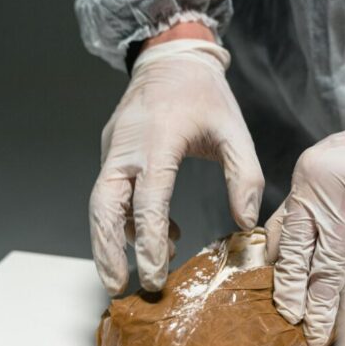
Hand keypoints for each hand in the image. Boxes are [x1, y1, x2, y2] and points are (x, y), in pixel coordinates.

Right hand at [90, 35, 263, 294]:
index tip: (153, 274)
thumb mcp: (234, 130)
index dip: (148, 241)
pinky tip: (153, 234)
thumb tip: (245, 222)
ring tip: (124, 273)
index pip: (148, 200)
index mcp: (159, 141)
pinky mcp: (111, 150)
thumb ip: (244, 175)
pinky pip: (110, 190)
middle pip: (104, 206)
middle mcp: (127, 147)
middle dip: (108, 250)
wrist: (171, 58)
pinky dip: (123, 218)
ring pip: (99, 202)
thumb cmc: (204, 94)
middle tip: (118, 287)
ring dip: (107, 240)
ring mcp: (114, 148)